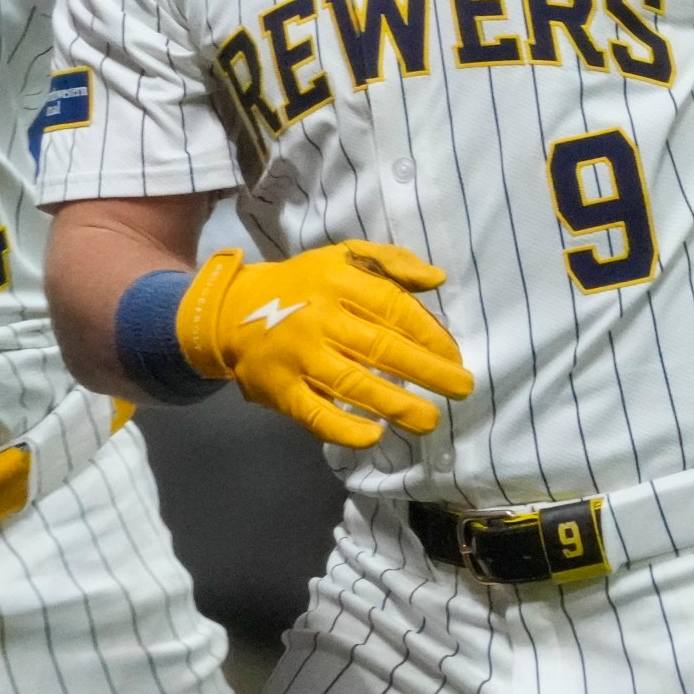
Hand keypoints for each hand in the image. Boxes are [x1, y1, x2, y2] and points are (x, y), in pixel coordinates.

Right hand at [177, 241, 475, 447]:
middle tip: (462, 389)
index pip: (391, 307)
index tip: (454, 355)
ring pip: (352, 382)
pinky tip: (375, 436)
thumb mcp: (342, 257)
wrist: (232, 311)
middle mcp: (318, 316)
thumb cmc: (302, 285)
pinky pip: (315, 414)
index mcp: (337, 280)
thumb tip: (439, 279)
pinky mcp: (279, 390)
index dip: (428, 332)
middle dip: (426, 370)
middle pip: (379, 346)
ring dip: (396, 404)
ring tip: (429, 419)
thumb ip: (391, 263)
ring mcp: (297, 356)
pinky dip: (344, 428)